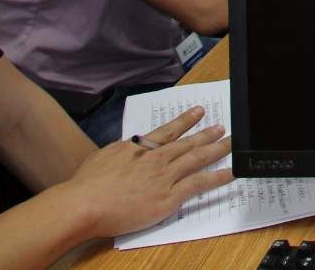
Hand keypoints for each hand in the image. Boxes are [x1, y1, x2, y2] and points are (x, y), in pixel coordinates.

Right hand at [63, 106, 232, 238]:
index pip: (168, 130)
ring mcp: (165, 176)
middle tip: (221, 128)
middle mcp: (156, 158)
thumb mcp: (102, 157)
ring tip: (230, 143)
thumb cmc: (86, 185)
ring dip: (217, 149)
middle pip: (188, 143)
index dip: (186, 120)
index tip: (198, 112)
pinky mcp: (169, 196)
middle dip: (207, 134)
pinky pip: (199, 184)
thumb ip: (119, 152)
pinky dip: (217, 178)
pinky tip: (230, 174)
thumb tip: (125, 148)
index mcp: (139, 148)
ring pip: (198, 158)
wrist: (85, 203)